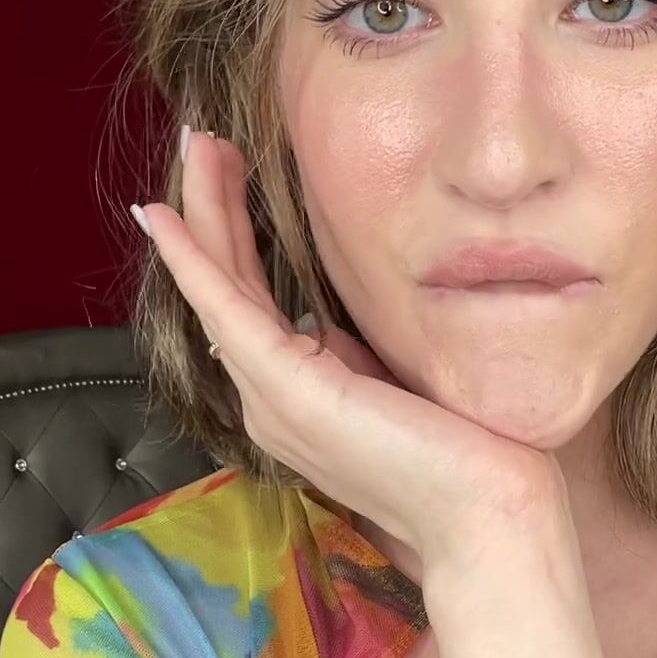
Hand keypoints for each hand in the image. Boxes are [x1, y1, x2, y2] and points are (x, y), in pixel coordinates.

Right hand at [132, 131, 570, 578]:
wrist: (489, 519)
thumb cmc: (467, 459)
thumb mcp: (406, 384)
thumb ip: (368, 354)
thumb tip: (351, 318)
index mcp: (298, 399)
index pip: (251, 302)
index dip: (233, 235)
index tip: (230, 171)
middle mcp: (272, 401)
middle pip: (225, 286)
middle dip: (211, 207)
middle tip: (202, 138)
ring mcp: (273, 398)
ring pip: (219, 286)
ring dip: (202, 211)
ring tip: (197, 145)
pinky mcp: (288, 389)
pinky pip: (225, 309)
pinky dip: (193, 258)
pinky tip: (168, 215)